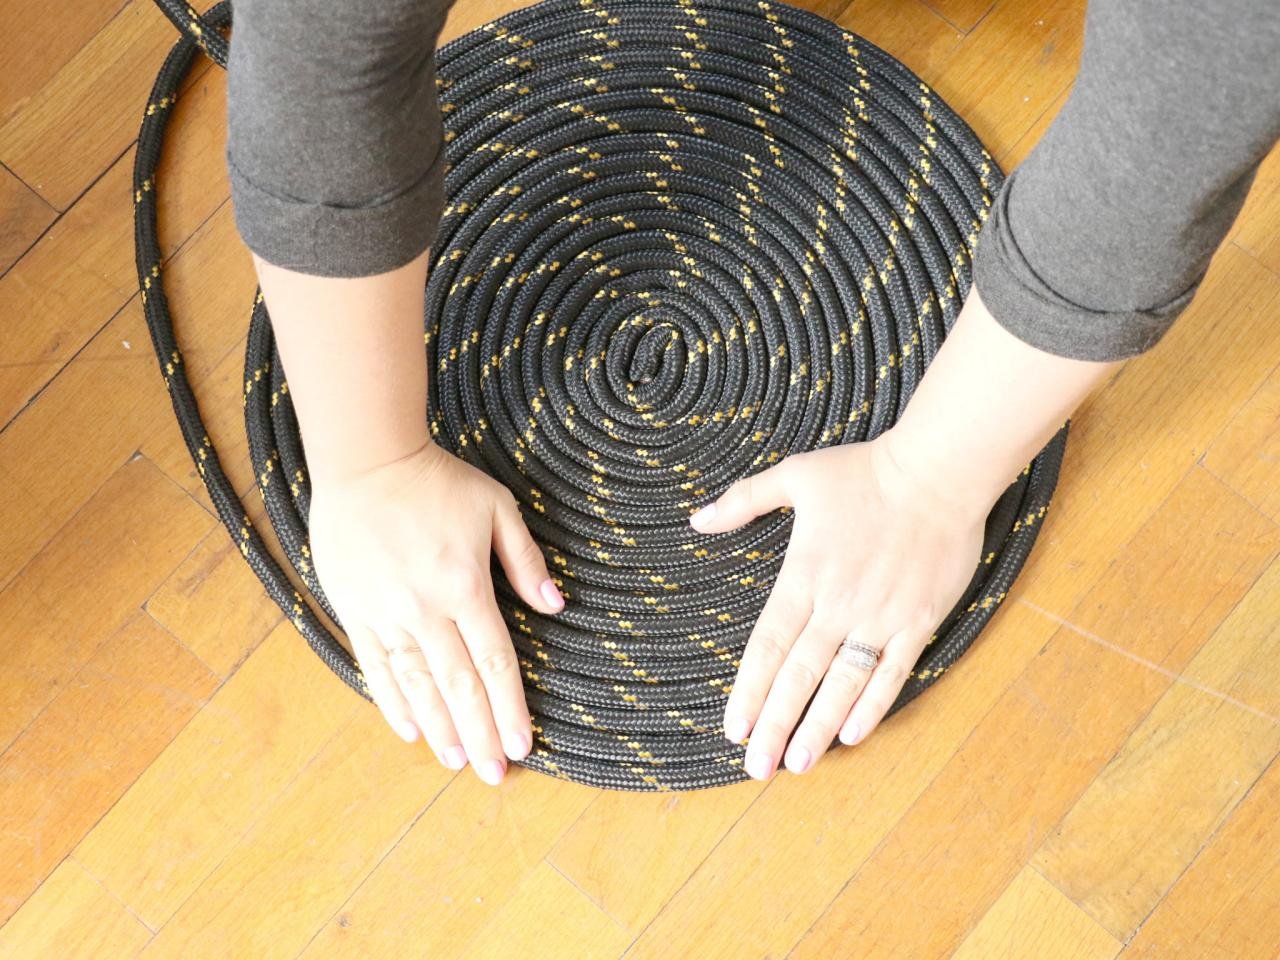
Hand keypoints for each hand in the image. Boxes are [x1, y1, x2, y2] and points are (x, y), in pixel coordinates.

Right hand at [307, 438, 564, 785]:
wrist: (366, 460)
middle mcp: (426, 609)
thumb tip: (556, 606)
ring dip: (440, 728)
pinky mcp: (355, 610)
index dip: (510, 708)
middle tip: (495, 773)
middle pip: (459, 685)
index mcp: (466, 586)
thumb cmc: (438, 481)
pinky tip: (409, 730)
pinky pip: (376, 666)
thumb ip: (525, 560)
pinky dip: (392, 701)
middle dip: (480, 734)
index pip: (495, 662)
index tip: (522, 744)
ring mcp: (386, 613)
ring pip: (417, 684)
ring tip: (456, 763)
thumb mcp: (497, 508)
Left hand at [689, 429, 990, 779]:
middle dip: (775, 724)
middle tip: (756, 768)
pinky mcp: (917, 620)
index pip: (768, 644)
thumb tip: (698, 519)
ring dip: (819, 726)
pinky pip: (892, 672)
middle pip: (799, 676)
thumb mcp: (795, 475)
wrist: (939, 470)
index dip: (748, 689)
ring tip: (797, 763)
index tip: (733, 728)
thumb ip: (744, 500)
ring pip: (843, 684)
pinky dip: (872, 705)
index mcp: (804, 575)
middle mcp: (839, 604)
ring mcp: (881, 617)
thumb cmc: (864, 472)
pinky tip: (853, 734)